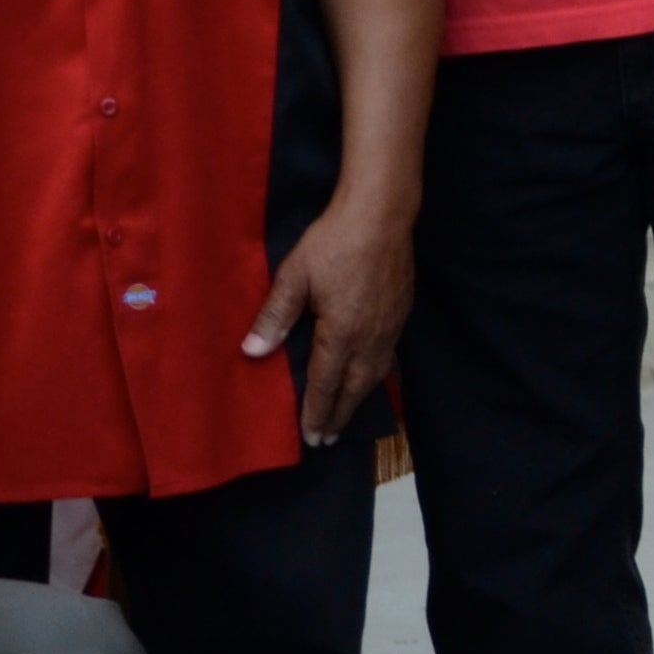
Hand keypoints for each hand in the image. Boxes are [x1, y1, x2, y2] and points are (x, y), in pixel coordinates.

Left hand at [244, 190, 412, 442]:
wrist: (382, 214)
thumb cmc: (333, 242)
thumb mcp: (294, 276)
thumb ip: (274, 316)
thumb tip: (252, 352)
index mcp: (341, 332)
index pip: (325, 383)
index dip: (317, 411)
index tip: (311, 437)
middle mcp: (370, 337)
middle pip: (355, 387)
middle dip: (340, 415)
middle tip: (328, 439)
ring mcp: (390, 324)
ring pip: (376, 373)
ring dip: (359, 398)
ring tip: (348, 415)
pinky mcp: (402, 310)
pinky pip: (389, 355)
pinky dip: (377, 374)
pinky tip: (371, 373)